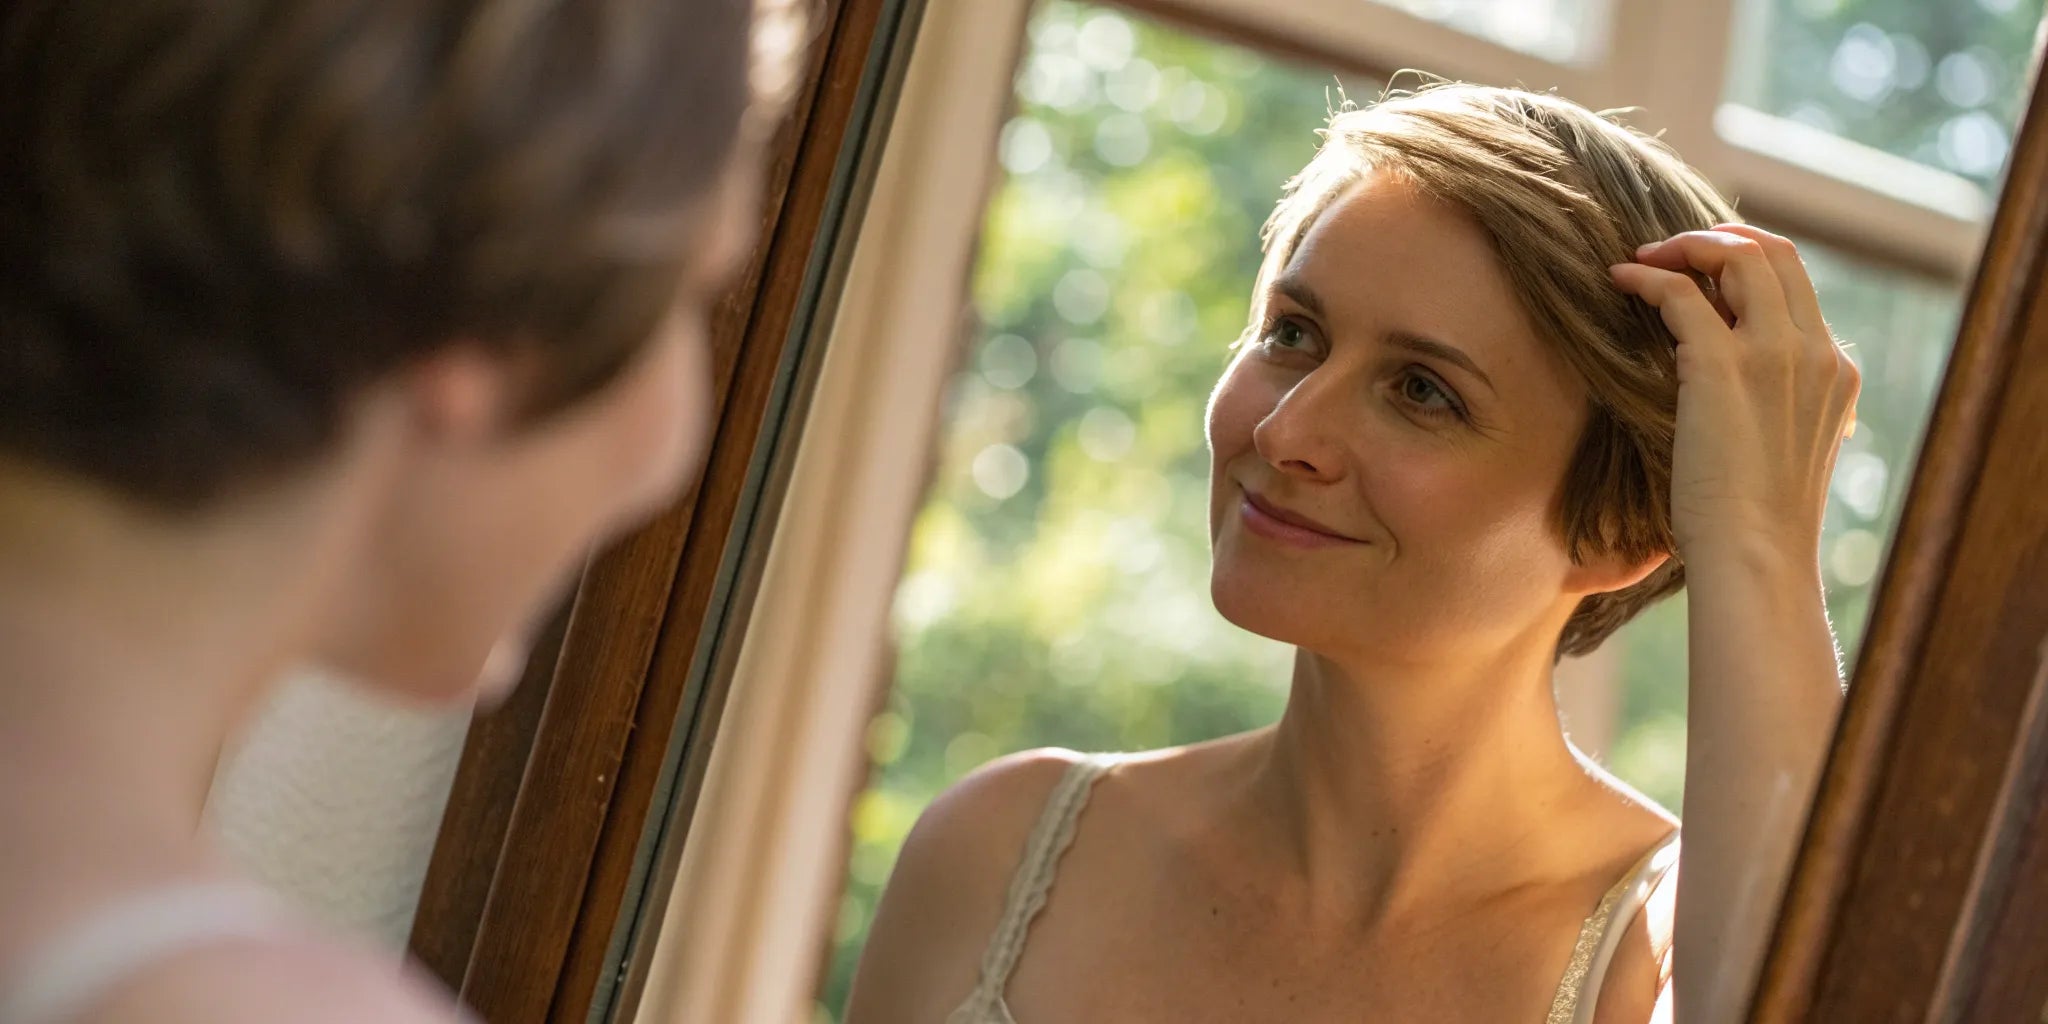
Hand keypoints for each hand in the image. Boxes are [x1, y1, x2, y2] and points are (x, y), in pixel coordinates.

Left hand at [1609, 224, 1860, 564]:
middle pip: (1778, 253)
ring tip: (1642, 259)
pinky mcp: (1723, 366)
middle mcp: (1815, 353)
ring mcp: (1774, 355)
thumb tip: (1734, 400)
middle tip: (1670, 251)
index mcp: (1836, 374)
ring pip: (1740, 256)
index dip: (1750, 265)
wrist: (1756, 559)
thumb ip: (1778, 413)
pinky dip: (1648, 277)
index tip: (1704, 274)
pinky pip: (1681, 293)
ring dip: (1686, 246)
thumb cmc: (1756, 527)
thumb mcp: (1785, 455)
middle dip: (1721, 239)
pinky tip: (1620, 281)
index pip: (1799, 289)